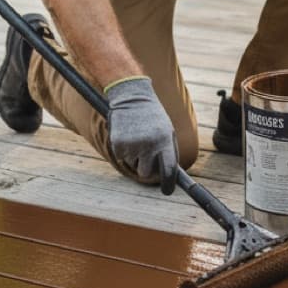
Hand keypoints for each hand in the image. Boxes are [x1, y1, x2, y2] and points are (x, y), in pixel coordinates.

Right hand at [105, 77, 177, 193]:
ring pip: (132, 164)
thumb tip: (171, 174)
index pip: (168, 170)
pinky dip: (123, 149)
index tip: (167, 190)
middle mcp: (148, 144)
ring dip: (134, 155)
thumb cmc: (153, 116)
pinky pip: (121, 156)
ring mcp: (132, 144)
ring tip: (137, 135)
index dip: (168, 183)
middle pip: (145, 173)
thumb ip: (168, 152)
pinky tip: (127, 133)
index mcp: (164, 140)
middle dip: (145, 167)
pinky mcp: (117, 142)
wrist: (132, 96)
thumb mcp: (167, 130)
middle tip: (146, 153)